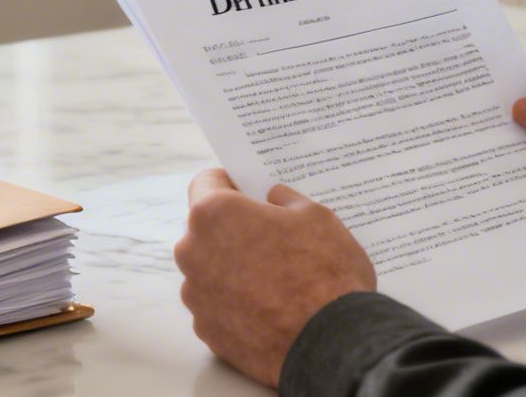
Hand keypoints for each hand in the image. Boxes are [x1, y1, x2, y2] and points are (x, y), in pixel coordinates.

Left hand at [174, 169, 377, 386]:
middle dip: (233, 228)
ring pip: (210, 268)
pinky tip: (270, 307)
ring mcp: (196, 296)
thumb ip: (286, 200)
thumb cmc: (325, 273)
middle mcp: (193, 253)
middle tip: (271, 235)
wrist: (331, 344)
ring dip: (233, 267)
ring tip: (275, 277)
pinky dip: (236, 302)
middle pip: (206, 228)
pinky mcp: (206, 331)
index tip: (248, 190)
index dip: (230, 182)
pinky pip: (217, 304)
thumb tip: (274, 198)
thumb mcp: (316, 216)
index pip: (206, 182)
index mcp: (215, 214)